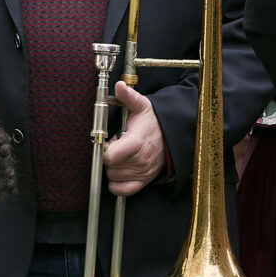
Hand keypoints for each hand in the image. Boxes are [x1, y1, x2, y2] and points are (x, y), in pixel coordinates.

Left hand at [101, 82, 165, 196]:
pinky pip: (122, 190)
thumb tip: (120, 86)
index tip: (108, 141)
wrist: (171, 137)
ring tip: (121, 156)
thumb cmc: (153, 123)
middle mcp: (140, 161)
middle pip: (110, 167)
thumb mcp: (142, 106)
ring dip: (113, 168)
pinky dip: (116, 184)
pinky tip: (119, 171)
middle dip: (109, 156)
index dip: (104, 149)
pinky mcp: (143, 181)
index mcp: (136, 143)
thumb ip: (128, 97)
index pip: (111, 156)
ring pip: (114, 178)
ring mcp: (142, 173)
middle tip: (116, 146)